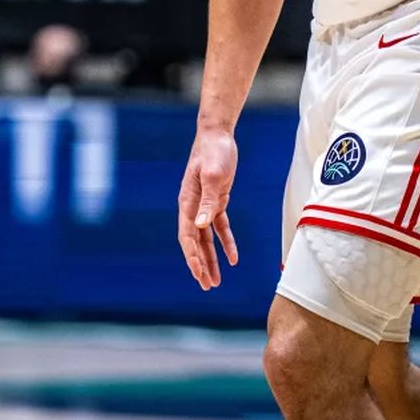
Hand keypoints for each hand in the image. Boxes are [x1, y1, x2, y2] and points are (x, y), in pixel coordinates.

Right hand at [177, 128, 238, 290]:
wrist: (217, 134)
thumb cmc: (214, 151)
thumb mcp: (214, 174)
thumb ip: (208, 200)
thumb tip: (200, 225)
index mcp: (188, 201)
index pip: (187, 235)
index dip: (192, 256)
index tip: (198, 273)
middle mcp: (192, 206)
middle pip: (194, 242)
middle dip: (199, 264)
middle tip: (206, 286)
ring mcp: (203, 204)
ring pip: (205, 239)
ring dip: (210, 259)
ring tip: (215, 281)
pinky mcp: (216, 201)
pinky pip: (219, 227)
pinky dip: (225, 242)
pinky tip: (232, 258)